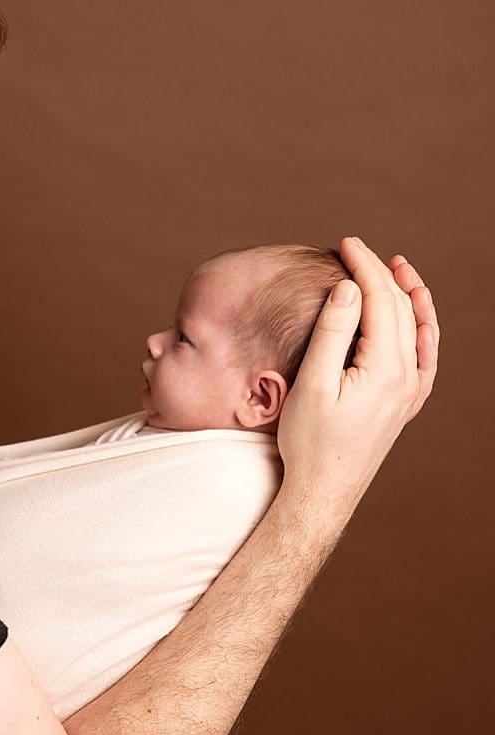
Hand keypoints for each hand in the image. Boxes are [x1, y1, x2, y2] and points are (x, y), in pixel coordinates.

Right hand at [275, 237, 437, 523]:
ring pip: (419, 329)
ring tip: (397, 267)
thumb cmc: (309, 442)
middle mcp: (408, 377)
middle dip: (381, 274)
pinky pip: (426, 357)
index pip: (381, 301)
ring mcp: (411, 392)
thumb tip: (347, 288)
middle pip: (402, 309)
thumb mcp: (311, 384)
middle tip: (356, 249)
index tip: (346, 243)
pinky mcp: (406, 404)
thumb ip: (331, 333)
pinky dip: (424, 330)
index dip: (364, 267)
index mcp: (386, 368)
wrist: (324, 491)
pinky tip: (419, 320)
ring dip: (408, 295)